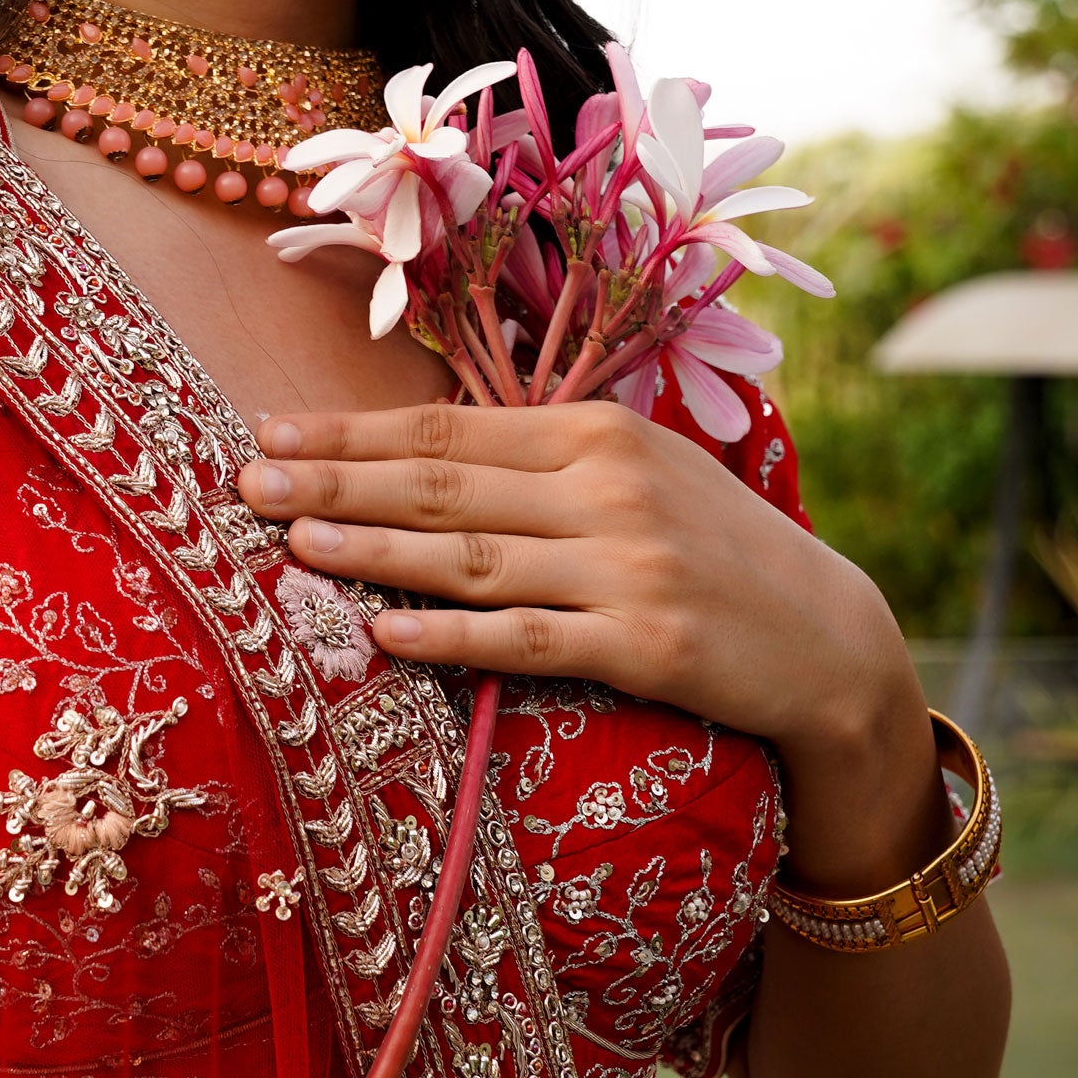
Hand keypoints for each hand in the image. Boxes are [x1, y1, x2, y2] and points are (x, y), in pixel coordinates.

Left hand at [238, 401, 933, 847]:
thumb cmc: (713, 546)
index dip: (353, 433)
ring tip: (291, 548)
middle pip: (444, 487)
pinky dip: (451, 637)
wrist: (830, 637)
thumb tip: (419, 444)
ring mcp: (628, 570)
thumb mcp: (638, 473)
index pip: (449, 430)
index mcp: (599, 434)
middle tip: (246, 483)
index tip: (271, 432)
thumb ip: (542, 456)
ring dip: (373, 552)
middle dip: (337, 483)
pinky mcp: (645, 647)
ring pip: (472, 559)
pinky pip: (526, 640)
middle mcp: (609, 491)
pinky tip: (383, 633)